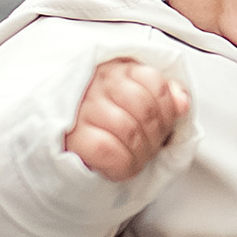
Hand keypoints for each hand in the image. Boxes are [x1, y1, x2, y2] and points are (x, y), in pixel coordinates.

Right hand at [65, 58, 186, 181]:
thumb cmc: (100, 118)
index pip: (155, 82)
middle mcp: (97, 85)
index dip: (167, 109)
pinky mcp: (72, 137)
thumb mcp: (133, 97)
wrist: (54, 136)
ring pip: (129, 131)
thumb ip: (162, 95)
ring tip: (137, 158)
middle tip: (151, 146)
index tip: (163, 124)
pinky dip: (123, 165)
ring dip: (141, 153)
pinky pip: (108, 150)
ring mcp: (82, 110)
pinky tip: (121, 167)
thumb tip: (182, 103)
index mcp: (115, 70)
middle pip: (146, 110)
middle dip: (156, 136)